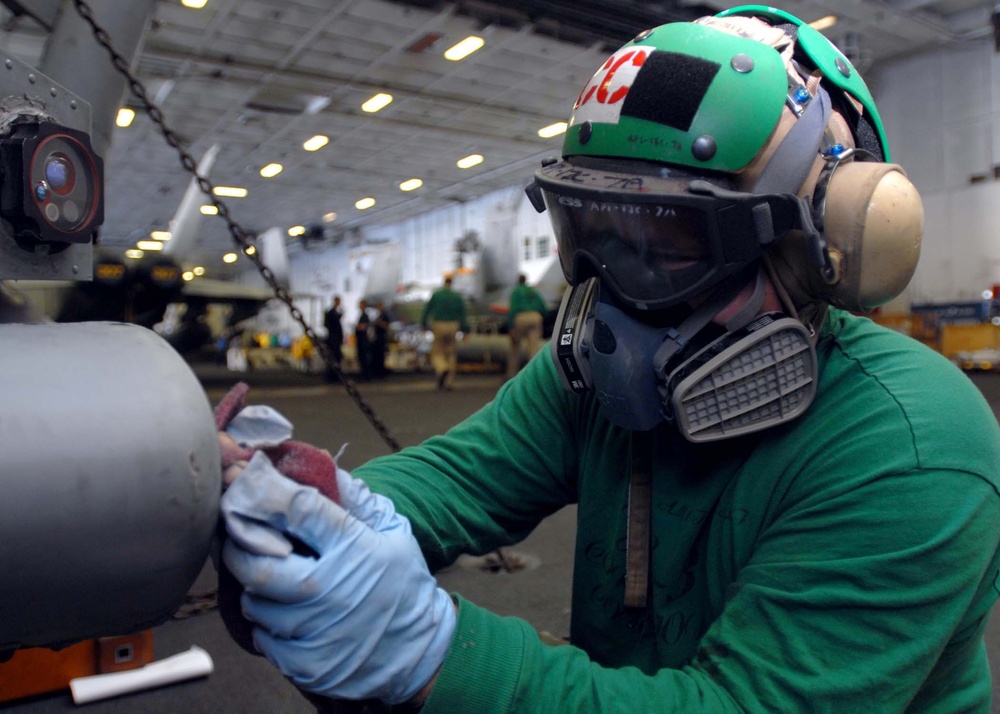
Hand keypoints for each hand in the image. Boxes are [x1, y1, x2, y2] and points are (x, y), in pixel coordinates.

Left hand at [221, 461, 455, 703]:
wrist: (419, 650)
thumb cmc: (403, 584)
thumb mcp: (392, 532)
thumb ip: (356, 498)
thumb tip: (320, 463)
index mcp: (353, 548)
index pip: (296, 509)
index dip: (263, 489)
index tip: (245, 478)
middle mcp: (329, 589)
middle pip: (258, 563)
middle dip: (240, 544)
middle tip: (239, 532)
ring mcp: (315, 630)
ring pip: (255, 602)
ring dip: (255, 586)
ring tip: (271, 575)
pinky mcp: (304, 663)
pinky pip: (263, 637)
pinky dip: (267, 622)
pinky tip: (285, 611)